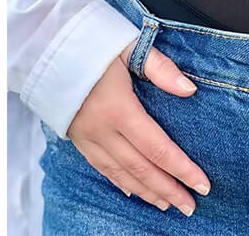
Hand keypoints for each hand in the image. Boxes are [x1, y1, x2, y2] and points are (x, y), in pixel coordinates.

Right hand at [66, 39, 211, 216]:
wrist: (46, 45)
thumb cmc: (92, 41)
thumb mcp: (129, 46)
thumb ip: (160, 68)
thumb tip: (189, 89)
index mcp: (119, 109)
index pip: (157, 148)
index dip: (181, 169)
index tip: (202, 185)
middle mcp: (102, 130)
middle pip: (140, 168)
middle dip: (168, 189)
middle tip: (191, 207)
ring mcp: (86, 136)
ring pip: (120, 173)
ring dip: (146, 191)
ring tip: (167, 204)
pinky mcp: (76, 136)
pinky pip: (101, 166)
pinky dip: (119, 181)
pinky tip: (132, 190)